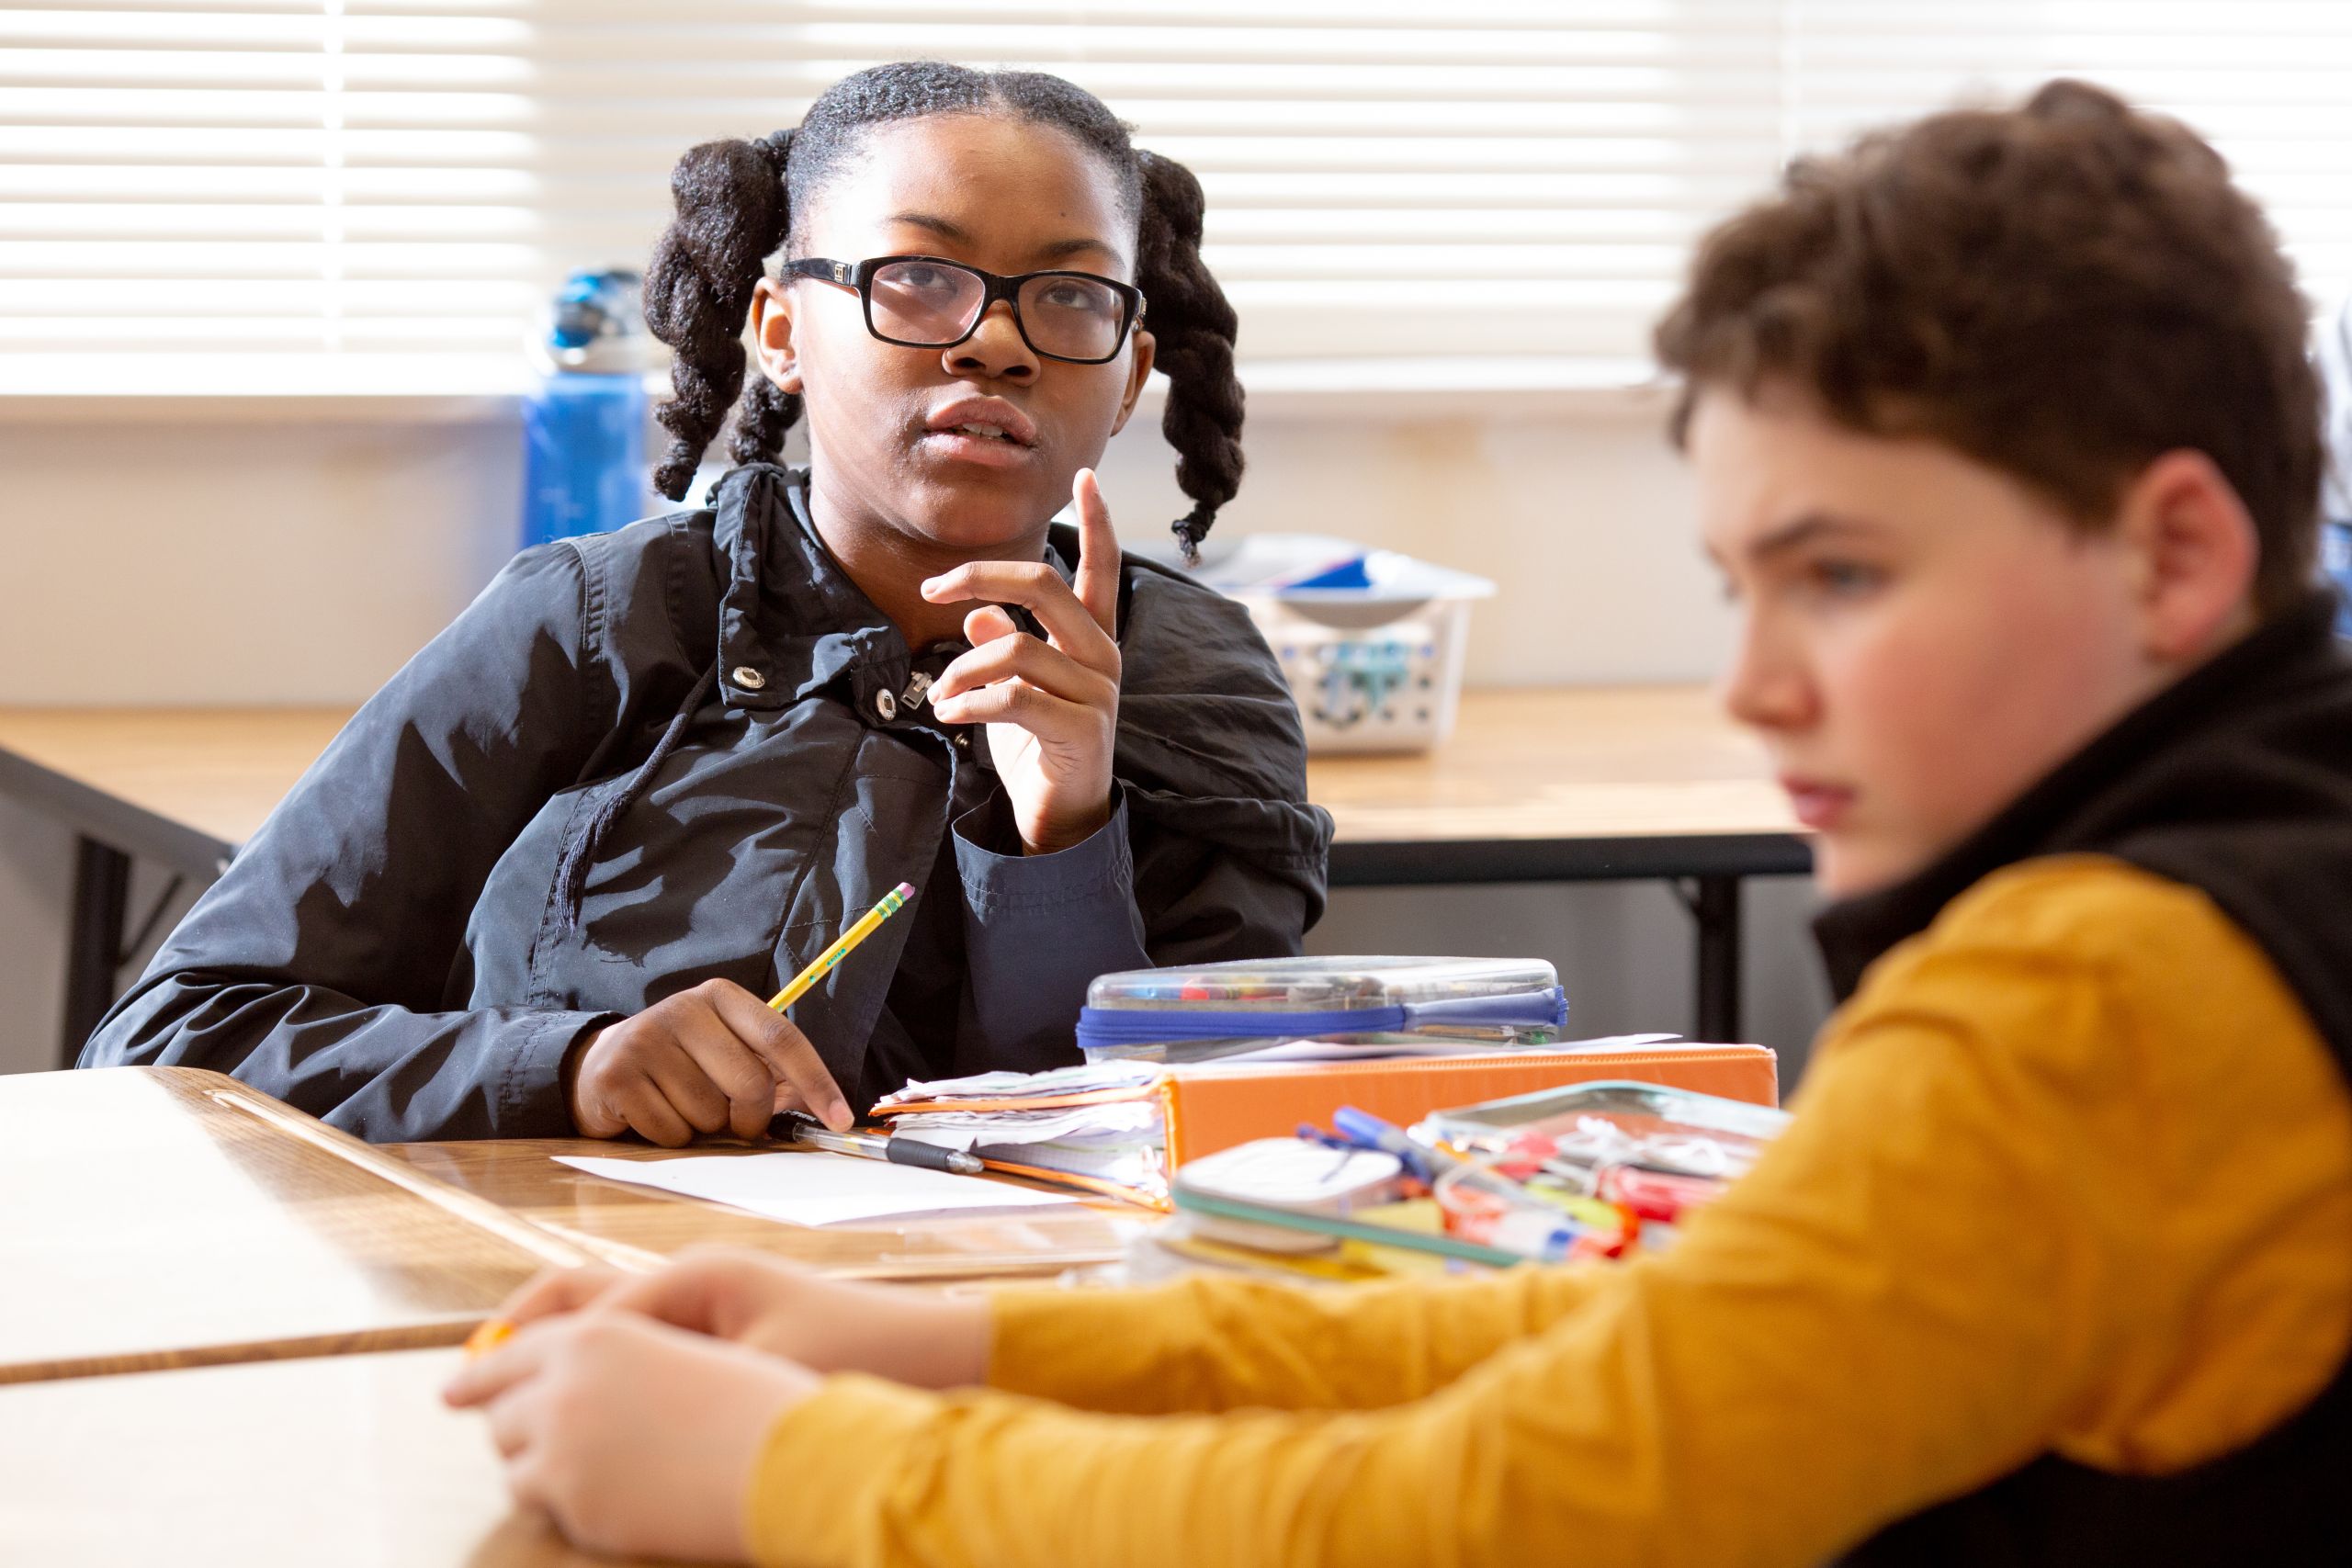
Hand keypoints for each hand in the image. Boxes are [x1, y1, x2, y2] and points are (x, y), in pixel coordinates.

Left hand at [443, 1308, 813, 1563]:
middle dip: (518, 1428)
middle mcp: (566, 1382)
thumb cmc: (749, 1404)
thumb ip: (613, 1364)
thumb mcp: (677, 1356)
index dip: (481, 1372)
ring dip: (539, 1468)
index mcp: (597, 1335)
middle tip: (543, 1443)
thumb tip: (549, 1391)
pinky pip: (542, 1503)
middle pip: (503, 1411)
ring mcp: (561, 1443)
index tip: (453, 1391)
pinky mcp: (571, 1497)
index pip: (513, 1352)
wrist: (785, 1459)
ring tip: (591, 1472)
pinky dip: (565, 1503)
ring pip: (513, 1462)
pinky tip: (613, 1498)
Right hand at [491, 1247, 992, 1390]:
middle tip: (464, 1379)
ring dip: (562, 1352)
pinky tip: (585, 1410)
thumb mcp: (754, 1369)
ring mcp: (712, 1303)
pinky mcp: (728, 1332)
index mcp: (699, 1275)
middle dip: (526, 1335)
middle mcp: (699, 1278)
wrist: (933, 1355)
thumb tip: (595, 1381)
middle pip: (587, 1297)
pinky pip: (648, 1342)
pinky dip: (606, 1365)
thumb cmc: (853, 1354)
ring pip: (612, 1321)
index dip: (530, 1349)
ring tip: (506, 1396)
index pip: (591, 1310)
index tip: (476, 1387)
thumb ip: (674, 1373)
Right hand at [566, 978, 851, 1146]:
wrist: (598, 1066)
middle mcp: (683, 1008)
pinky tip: (653, 1114)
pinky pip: (672, 1132)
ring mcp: (646, 1039)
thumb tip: (823, 1108)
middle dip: (750, 1118)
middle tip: (733, 1122)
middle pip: (751, 1084)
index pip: (782, 1037)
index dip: (816, 1081)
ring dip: (704, 1128)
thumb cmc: (679, 1065)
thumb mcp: (724, 1053)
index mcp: (721, 997)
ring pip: (710, 1113)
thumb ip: (770, 1073)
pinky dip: (671, 1138)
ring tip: (680, 1106)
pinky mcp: (617, 1075)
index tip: (840, 1117)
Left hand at [923, 467, 1121, 855]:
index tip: (1085, 475)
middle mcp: (1103, 655)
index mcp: (1093, 637)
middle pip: (1042, 584)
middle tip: (932, 591)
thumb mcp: (1017, 688)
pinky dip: (967, 702)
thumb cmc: (1039, 747)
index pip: (1102, 567)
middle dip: (977, 577)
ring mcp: (1096, 692)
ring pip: (1014, 648)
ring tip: (938, 696)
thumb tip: (978, 616)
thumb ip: (1006, 646)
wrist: (1061, 815)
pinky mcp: (1079, 728)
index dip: (1095, 521)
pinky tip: (949, 714)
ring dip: (960, 670)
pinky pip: (1011, 697)